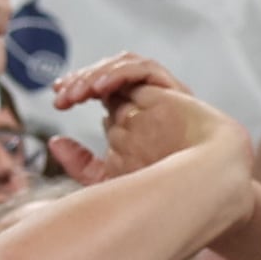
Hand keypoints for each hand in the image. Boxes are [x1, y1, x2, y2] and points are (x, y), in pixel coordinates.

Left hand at [48, 52, 237, 175]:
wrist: (205, 192)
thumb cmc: (164, 191)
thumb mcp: (114, 179)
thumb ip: (83, 164)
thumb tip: (55, 141)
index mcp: (130, 119)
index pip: (97, 92)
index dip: (75, 90)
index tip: (58, 99)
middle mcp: (142, 102)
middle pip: (104, 78)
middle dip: (78, 83)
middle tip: (61, 97)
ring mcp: (157, 94)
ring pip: (120, 67)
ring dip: (95, 75)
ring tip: (76, 93)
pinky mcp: (170, 90)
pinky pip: (141, 69)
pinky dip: (118, 74)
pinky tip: (99, 90)